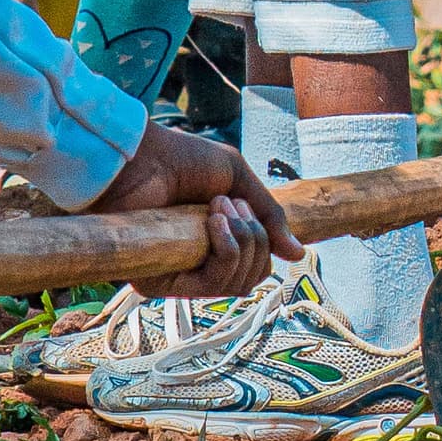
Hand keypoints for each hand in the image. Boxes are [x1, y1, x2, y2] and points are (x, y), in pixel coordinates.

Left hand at [90, 111, 288, 298]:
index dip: (263, 245)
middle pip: (251, 280)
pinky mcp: (160, 283)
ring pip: (236, 285)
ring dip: (241, 241)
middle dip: (256, 240)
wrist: (143, 155)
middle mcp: (196, 266)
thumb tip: (298, 255)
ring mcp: (179, 276)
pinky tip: (214, 223)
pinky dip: (226, 250)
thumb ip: (269, 217)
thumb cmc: (181, 161)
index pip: (254, 270)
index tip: (246, 207)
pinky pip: (213, 285)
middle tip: (232, 205)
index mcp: (212, 245)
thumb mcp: (238, 181)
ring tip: (218, 207)